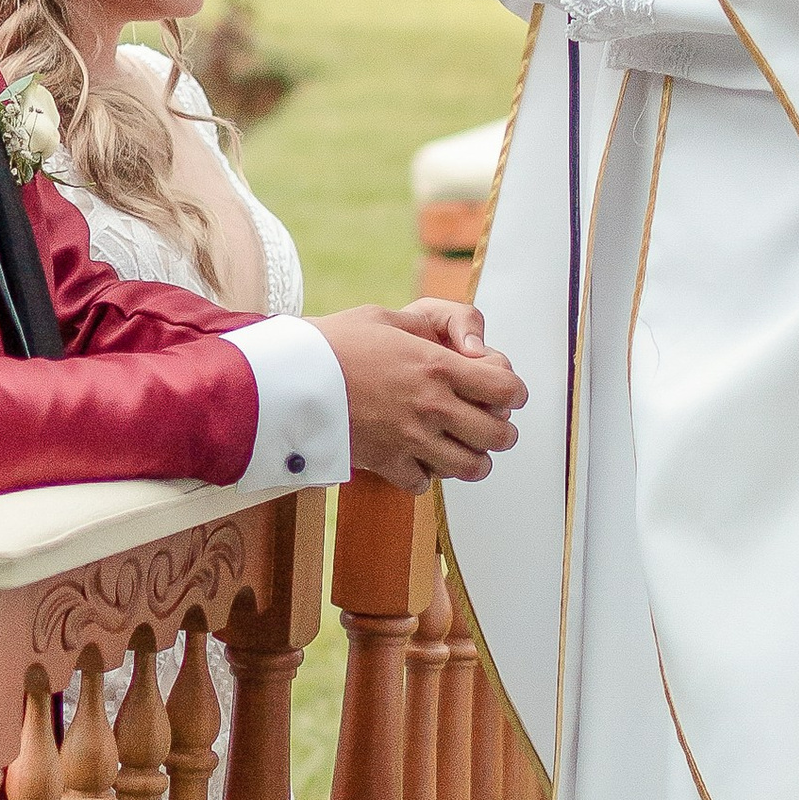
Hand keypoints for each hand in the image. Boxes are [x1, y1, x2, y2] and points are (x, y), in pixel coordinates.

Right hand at [316, 300, 526, 489]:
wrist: (285, 378)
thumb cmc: (334, 343)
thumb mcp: (387, 317)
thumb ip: (435, 324)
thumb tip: (471, 347)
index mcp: (437, 365)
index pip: (506, 388)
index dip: (512, 391)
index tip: (503, 391)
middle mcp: (432, 406)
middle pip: (499, 435)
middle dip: (500, 430)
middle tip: (488, 424)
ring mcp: (410, 439)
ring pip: (471, 467)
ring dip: (472, 459)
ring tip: (460, 448)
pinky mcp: (385, 463)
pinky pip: (424, 483)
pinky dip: (425, 475)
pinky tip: (416, 458)